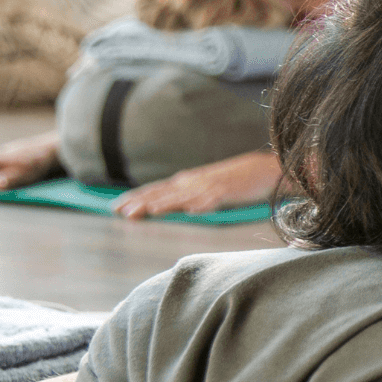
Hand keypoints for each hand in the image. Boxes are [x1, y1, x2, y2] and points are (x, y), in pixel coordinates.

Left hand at [114, 152, 283, 218]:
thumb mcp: (208, 187)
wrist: (266, 169)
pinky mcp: (227, 192)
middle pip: (163, 193)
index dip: (136, 197)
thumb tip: (173, 206)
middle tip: (118, 212)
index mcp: (188, 181)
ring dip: (162, 205)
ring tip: (145, 213)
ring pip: (181, 197)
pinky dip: (199, 204)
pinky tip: (190, 211)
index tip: (116, 207)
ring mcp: (210, 186)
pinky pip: (211, 200)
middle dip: (140, 202)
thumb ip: (190, 195)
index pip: (157, 189)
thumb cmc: (237, 181)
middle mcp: (194, 182)